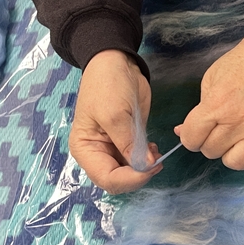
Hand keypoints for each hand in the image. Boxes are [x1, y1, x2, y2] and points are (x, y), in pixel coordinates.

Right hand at [69, 50, 161, 193]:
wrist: (117, 64)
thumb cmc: (108, 86)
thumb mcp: (115, 115)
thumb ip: (129, 144)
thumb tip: (145, 166)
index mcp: (86, 149)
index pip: (107, 178)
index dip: (130, 179)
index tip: (150, 167)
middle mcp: (98, 154)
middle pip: (118, 180)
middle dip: (139, 175)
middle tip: (157, 161)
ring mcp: (114, 149)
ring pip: (131, 173)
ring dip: (146, 168)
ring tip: (156, 152)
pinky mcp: (129, 142)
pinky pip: (139, 161)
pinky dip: (149, 160)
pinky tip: (155, 148)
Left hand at [177, 24, 243, 179]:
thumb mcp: (213, 77)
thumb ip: (199, 107)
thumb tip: (184, 131)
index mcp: (219, 104)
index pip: (191, 138)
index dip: (190, 135)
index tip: (196, 130)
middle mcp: (240, 121)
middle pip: (211, 151)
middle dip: (209, 142)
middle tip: (217, 128)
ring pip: (235, 163)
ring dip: (230, 155)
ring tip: (233, 141)